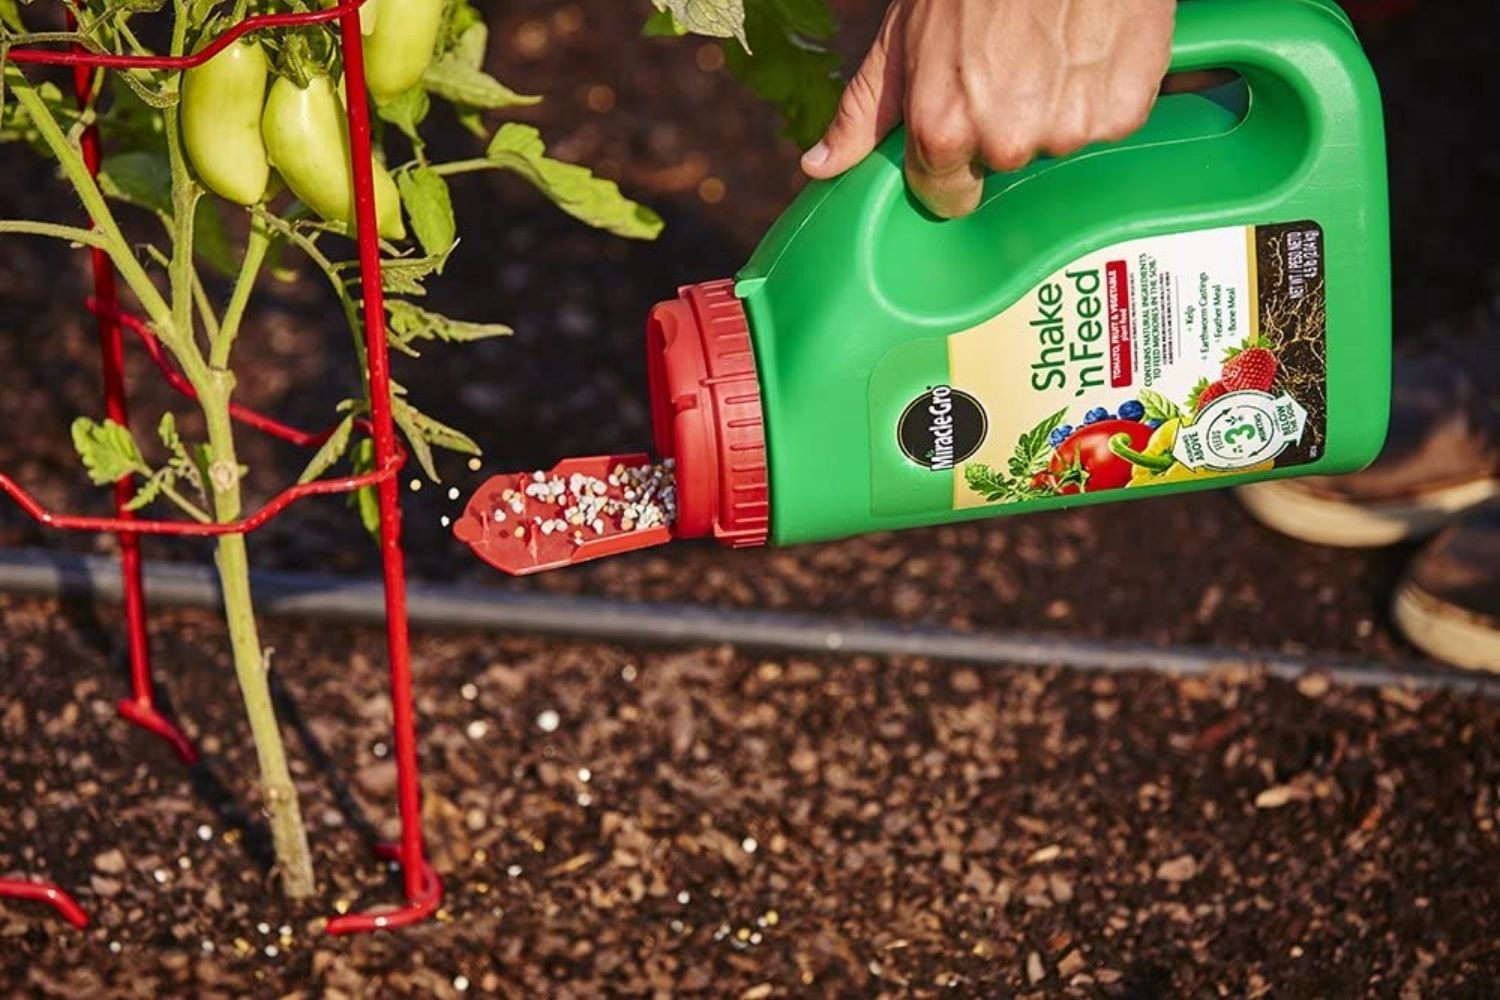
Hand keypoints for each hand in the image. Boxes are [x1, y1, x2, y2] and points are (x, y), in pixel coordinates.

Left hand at [802, 0, 1176, 217]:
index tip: (961, 125)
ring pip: (1056, 142)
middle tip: (1006, 64)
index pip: (946, 196)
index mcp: (943, 129)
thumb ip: (863, 113)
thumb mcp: (900, 38)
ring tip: (1048, 48)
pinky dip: (1100, 91)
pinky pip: (1107, 122)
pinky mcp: (1121, 112)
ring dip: (1054, 107)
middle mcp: (1005, 140)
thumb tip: (819, 167)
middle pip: (1002, 165)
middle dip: (1002, 125)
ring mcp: (1068, 129)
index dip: (950, 163)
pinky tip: (1086, 47)